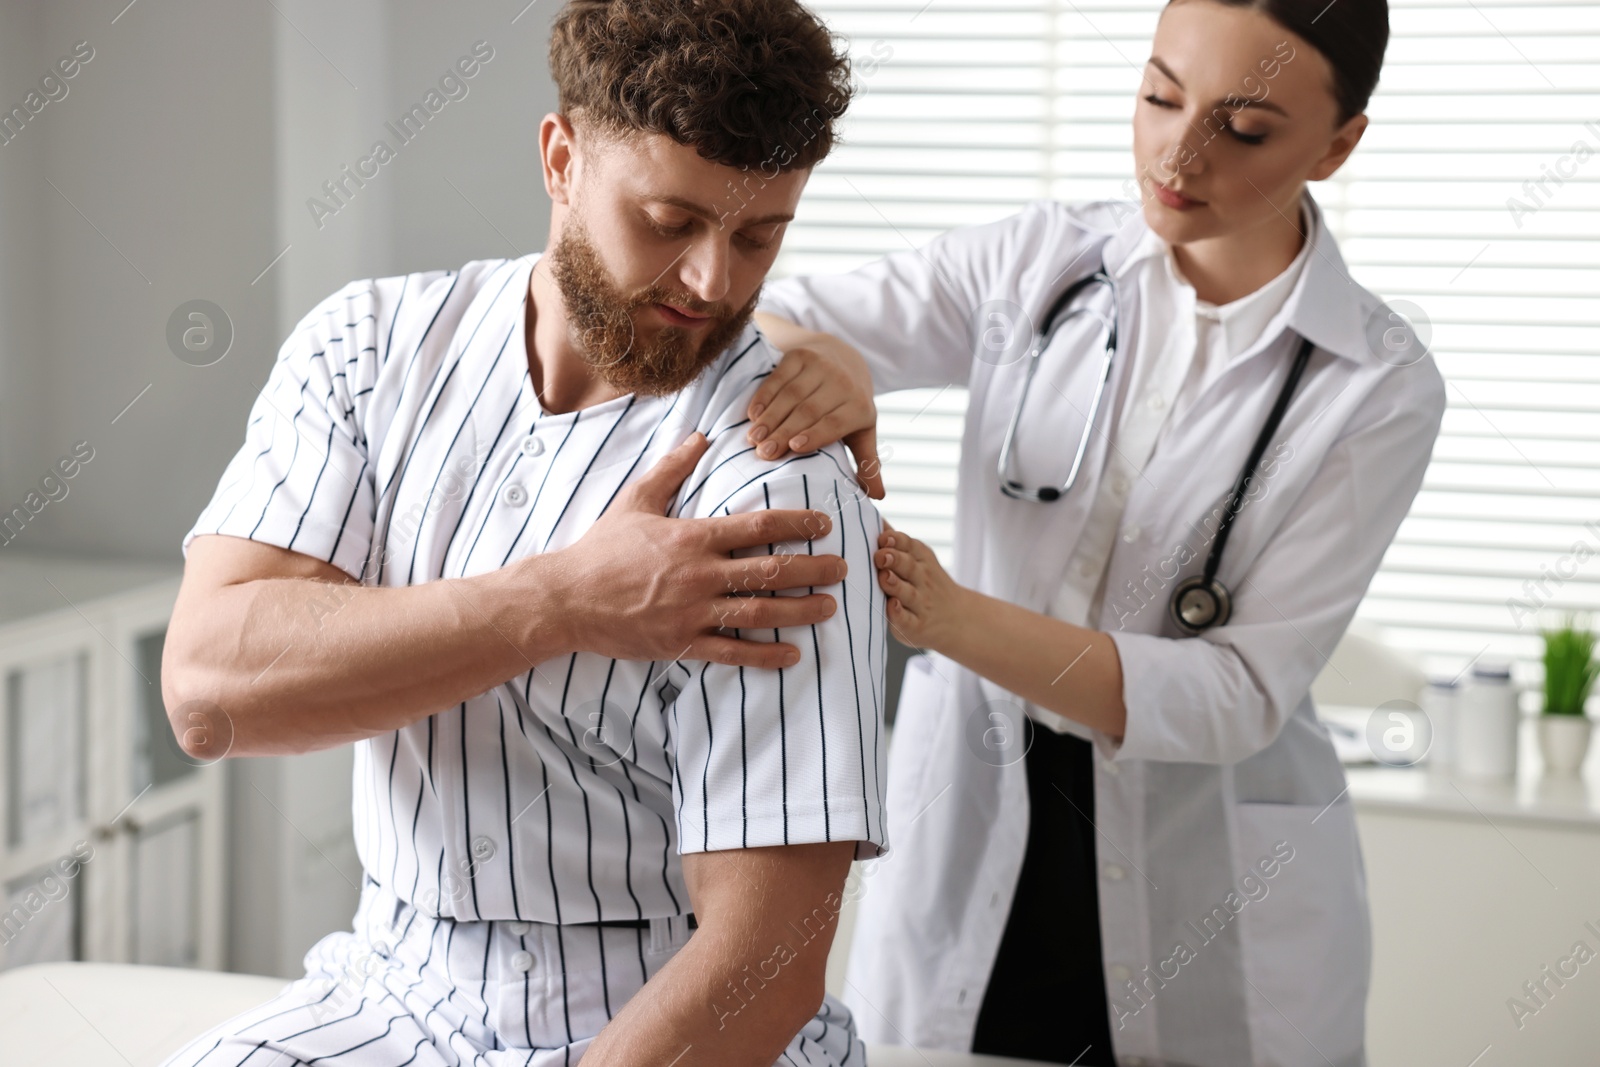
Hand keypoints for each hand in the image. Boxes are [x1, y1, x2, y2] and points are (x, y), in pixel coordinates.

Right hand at [549, 432, 845, 668]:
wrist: (567, 599)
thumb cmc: (601, 549)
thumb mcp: (635, 500)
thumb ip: (672, 469)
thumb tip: (699, 436)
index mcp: (692, 537)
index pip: (757, 525)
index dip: (797, 522)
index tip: (825, 523)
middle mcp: (699, 574)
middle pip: (769, 570)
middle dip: (813, 569)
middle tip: (844, 568)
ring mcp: (692, 611)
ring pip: (759, 613)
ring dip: (799, 611)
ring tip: (829, 608)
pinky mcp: (682, 642)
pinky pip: (732, 652)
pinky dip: (764, 655)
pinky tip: (792, 655)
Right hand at [745, 336, 884, 499]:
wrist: (844, 357)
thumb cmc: (850, 406)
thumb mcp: (862, 431)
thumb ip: (867, 462)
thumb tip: (878, 496)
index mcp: (860, 406)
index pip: (835, 422)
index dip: (815, 434)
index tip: (794, 448)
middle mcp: (842, 382)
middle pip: (808, 410)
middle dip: (784, 432)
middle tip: (764, 453)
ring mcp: (821, 365)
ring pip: (790, 395)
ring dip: (770, 418)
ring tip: (753, 439)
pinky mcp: (800, 355)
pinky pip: (778, 377)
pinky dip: (764, 396)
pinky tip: (752, 414)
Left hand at [875, 526, 964, 651]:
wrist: (956, 618)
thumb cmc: (924, 583)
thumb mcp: (918, 558)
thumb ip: (895, 541)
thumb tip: (869, 514)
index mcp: (921, 559)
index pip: (909, 545)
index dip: (896, 541)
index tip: (883, 537)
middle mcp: (922, 579)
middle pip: (908, 566)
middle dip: (894, 559)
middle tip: (880, 555)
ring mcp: (920, 603)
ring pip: (907, 592)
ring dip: (895, 584)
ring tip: (885, 578)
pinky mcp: (915, 625)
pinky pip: (907, 620)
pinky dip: (899, 614)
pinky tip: (892, 606)